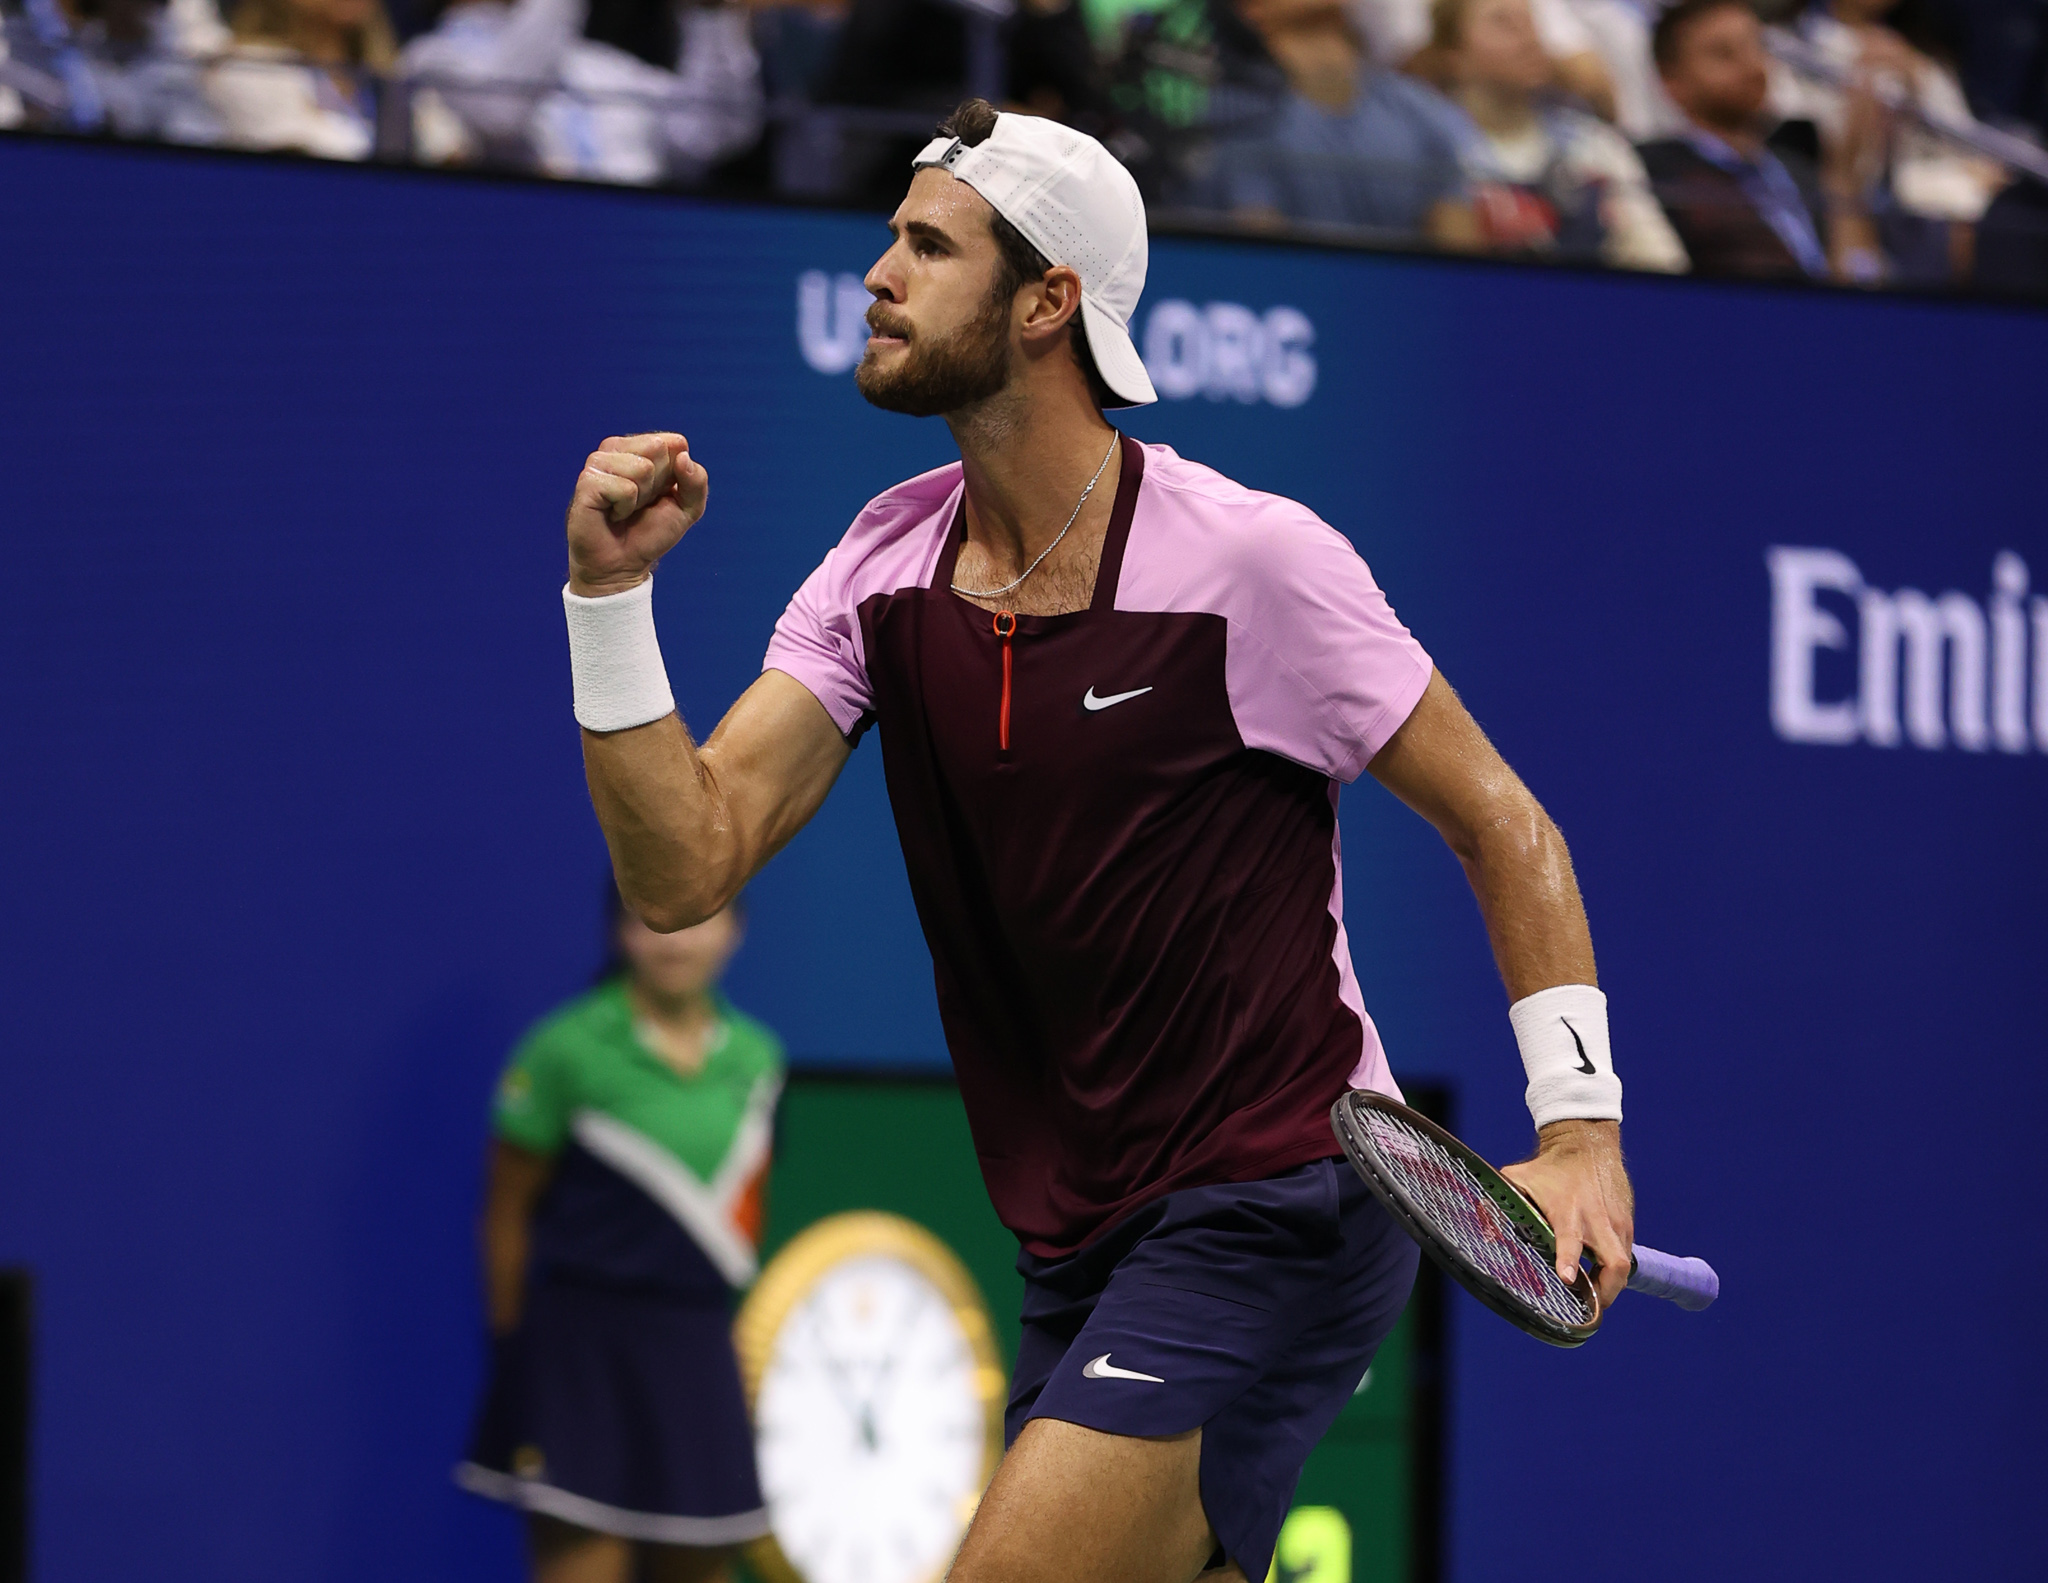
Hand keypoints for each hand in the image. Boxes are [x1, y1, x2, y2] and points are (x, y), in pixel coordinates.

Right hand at [566, 431, 708, 598]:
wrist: (622, 566)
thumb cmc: (650, 533)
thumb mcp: (688, 508)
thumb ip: (697, 481)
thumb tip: (683, 457)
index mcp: (640, 447)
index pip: (676, 443)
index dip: (676, 475)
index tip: (660, 495)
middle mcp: (617, 448)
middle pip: (658, 449)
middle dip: (658, 485)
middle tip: (641, 504)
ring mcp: (599, 462)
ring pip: (642, 468)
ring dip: (641, 498)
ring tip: (624, 509)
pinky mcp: (587, 481)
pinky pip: (625, 488)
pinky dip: (624, 508)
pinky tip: (612, 514)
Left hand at [1501, 1119, 1634, 1308]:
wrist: (1587, 1142)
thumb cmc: (1549, 1167)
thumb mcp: (1519, 1178)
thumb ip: (1499, 1203)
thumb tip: (1482, 1231)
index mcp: (1568, 1210)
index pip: (1572, 1240)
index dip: (1569, 1261)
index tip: (1565, 1279)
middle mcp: (1596, 1219)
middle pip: (1615, 1264)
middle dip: (1606, 1293)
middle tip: (1592, 1311)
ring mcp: (1616, 1222)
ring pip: (1624, 1265)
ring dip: (1611, 1285)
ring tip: (1595, 1298)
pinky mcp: (1627, 1222)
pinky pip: (1625, 1253)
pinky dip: (1614, 1268)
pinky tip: (1600, 1276)